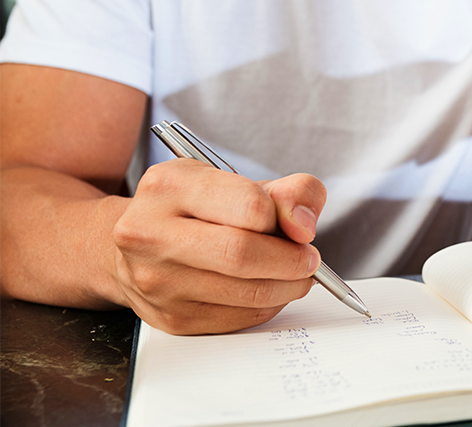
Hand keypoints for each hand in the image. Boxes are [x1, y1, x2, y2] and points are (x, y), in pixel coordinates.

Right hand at [111, 159, 325, 333]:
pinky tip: (268, 290)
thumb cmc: (196, 210)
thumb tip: (304, 225)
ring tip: (295, 275)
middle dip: (292, 261)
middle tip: (309, 260)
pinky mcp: (169, 317)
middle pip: (243, 255)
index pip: (250, 206)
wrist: (132, 247)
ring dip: (287, 287)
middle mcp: (151, 232)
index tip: (301, 230)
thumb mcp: (237, 182)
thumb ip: (288, 191)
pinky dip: (268, 306)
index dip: (287, 221)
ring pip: (247, 293)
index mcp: (171, 186)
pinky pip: (239, 318)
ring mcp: (156, 280)